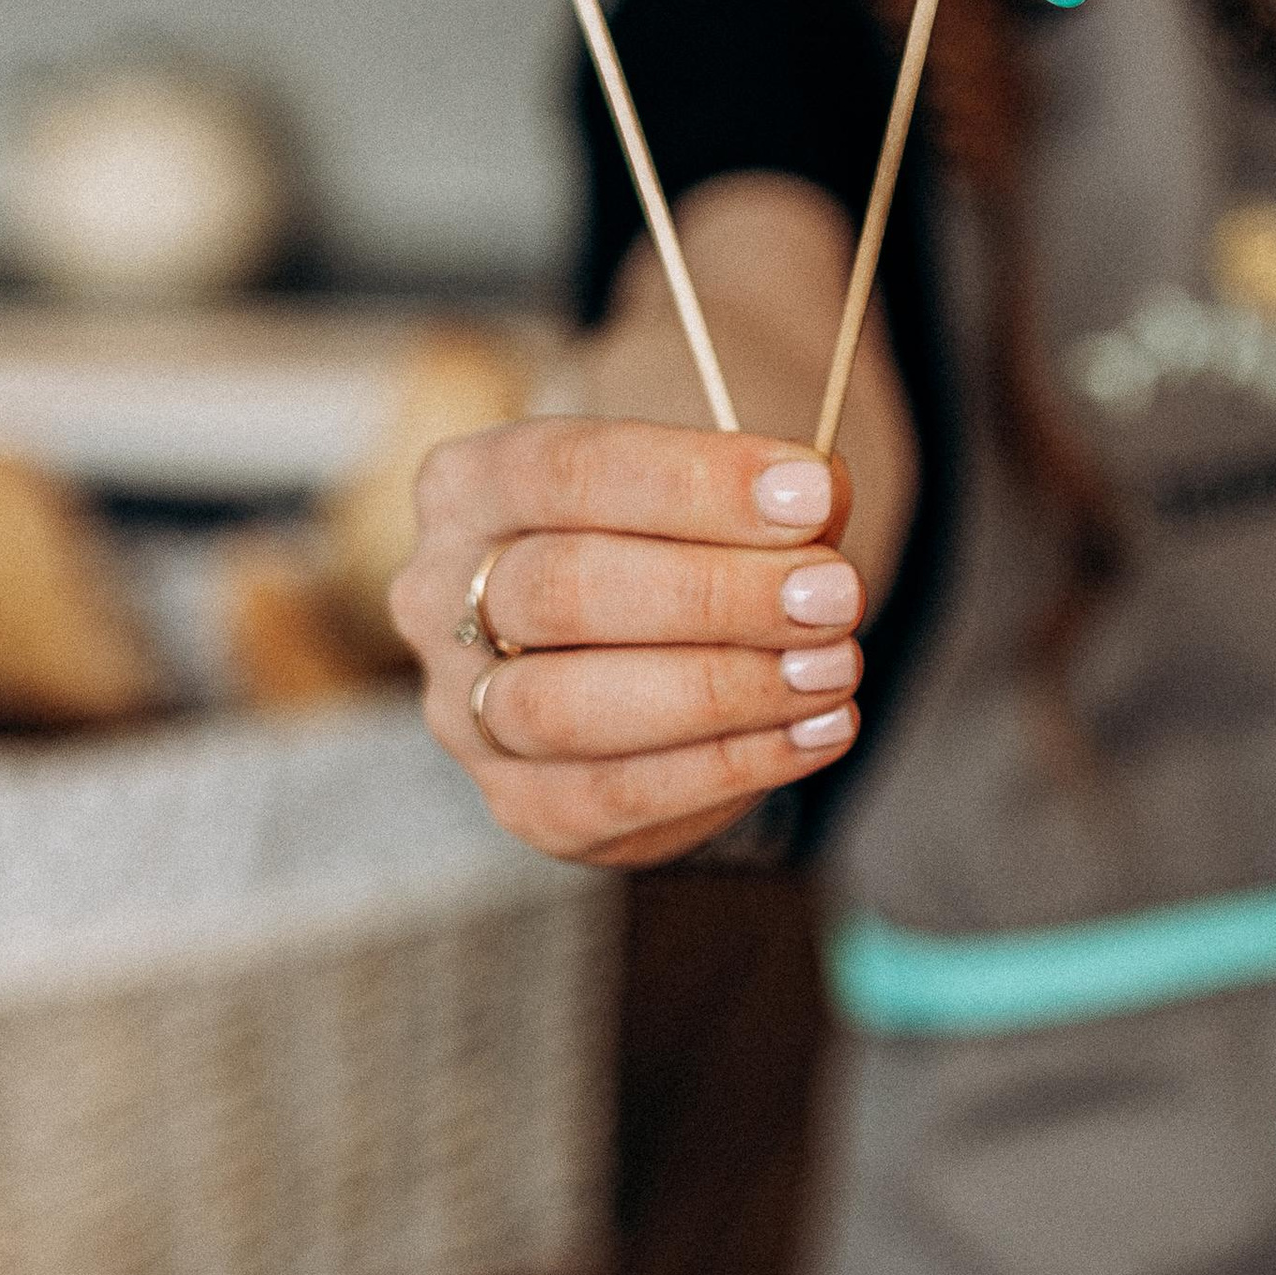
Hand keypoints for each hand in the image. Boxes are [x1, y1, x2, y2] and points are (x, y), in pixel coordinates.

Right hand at [391, 420, 864, 870]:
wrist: (654, 647)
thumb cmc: (685, 544)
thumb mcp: (723, 493)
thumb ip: (769, 493)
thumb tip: (818, 508)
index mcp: (470, 486)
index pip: (568, 470)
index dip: (695, 484)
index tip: (811, 495)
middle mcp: (437, 596)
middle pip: (562, 589)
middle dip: (716, 594)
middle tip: (837, 594)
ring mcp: (464, 711)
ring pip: (568, 705)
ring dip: (722, 688)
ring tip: (833, 667)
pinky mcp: (521, 804)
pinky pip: (615, 794)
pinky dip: (730, 764)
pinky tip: (816, 731)